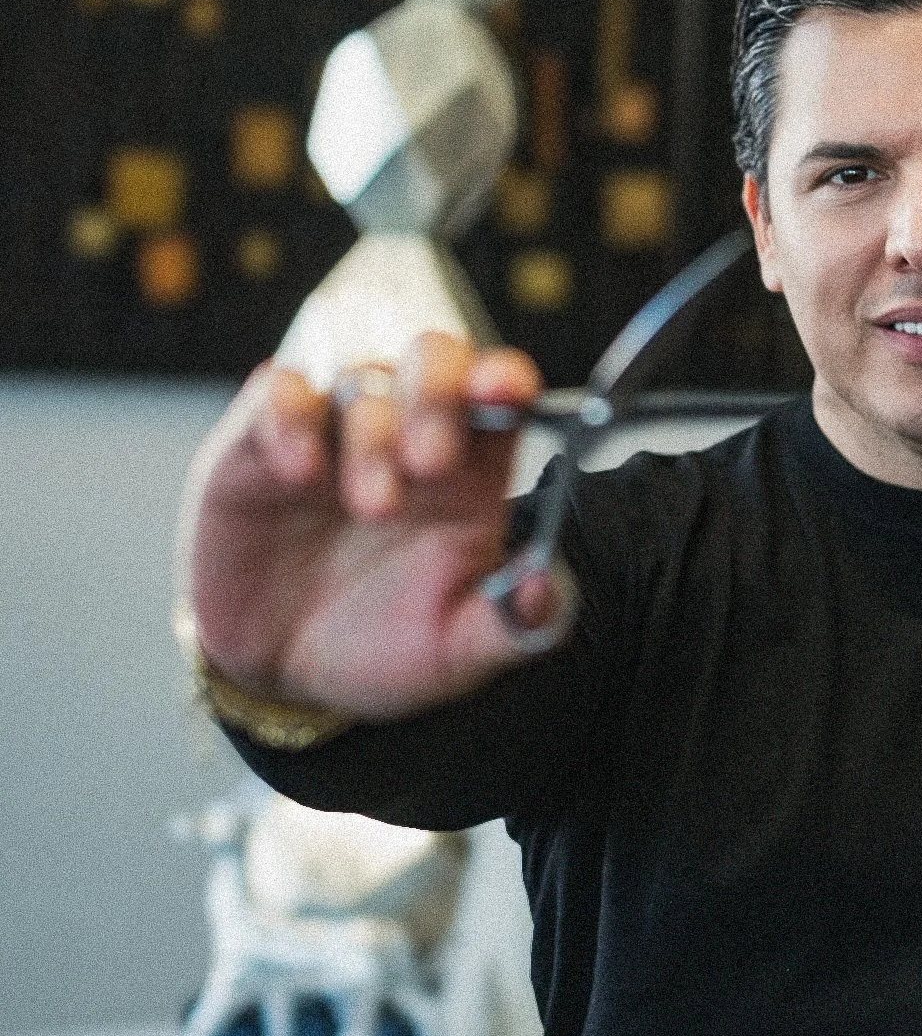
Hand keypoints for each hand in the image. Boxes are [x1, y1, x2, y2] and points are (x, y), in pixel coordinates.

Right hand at [177, 334, 563, 719]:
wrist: (281, 674)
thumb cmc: (382, 647)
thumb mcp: (454, 652)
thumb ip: (510, 625)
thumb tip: (546, 590)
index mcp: (470, 472)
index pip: (500, 395)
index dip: (506, 378)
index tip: (508, 390)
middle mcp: (406, 434)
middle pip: (433, 361)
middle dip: (438, 396)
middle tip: (433, 462)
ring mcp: (334, 433)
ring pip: (360, 381)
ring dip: (372, 437)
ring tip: (373, 507)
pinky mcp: (261, 445)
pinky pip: (276, 393)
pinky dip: (290, 416)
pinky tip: (301, 470)